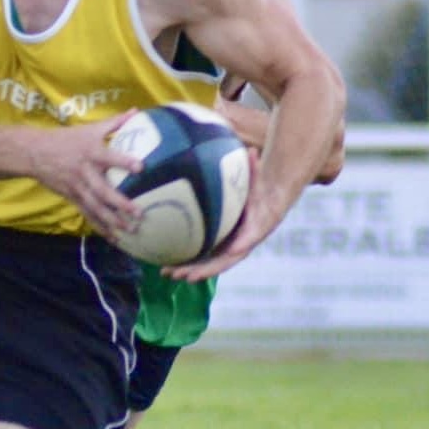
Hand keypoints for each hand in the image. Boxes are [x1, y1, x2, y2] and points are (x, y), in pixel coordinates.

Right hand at [30, 111, 142, 239]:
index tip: (141, 167)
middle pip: (102, 190)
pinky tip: (113, 237)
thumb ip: (114, 122)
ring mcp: (77, 188)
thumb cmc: (66, 139)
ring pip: (95, 207)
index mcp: (91, 152)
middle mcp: (84, 172)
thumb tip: (136, 111)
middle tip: (138, 212)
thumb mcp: (89, 128)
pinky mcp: (72, 198)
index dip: (124, 162)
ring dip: (112, 220)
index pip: (109, 157)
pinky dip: (100, 226)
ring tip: (129, 230)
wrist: (35, 153)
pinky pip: (87, 214)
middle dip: (120, 203)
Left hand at [163, 150, 277, 280]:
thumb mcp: (259, 180)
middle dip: (197, 272)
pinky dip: (184, 260)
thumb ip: (255, 170)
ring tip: (165, 273)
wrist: (263, 203)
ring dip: (185, 270)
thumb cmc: (260, 191)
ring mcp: (225, 248)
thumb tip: (252, 152)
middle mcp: (236, 247)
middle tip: (180, 276)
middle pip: (216, 264)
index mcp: (248, 235)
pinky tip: (165, 262)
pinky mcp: (215, 245)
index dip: (220, 261)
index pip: (237, 250)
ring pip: (204, 264)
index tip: (205, 268)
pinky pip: (199, 255)